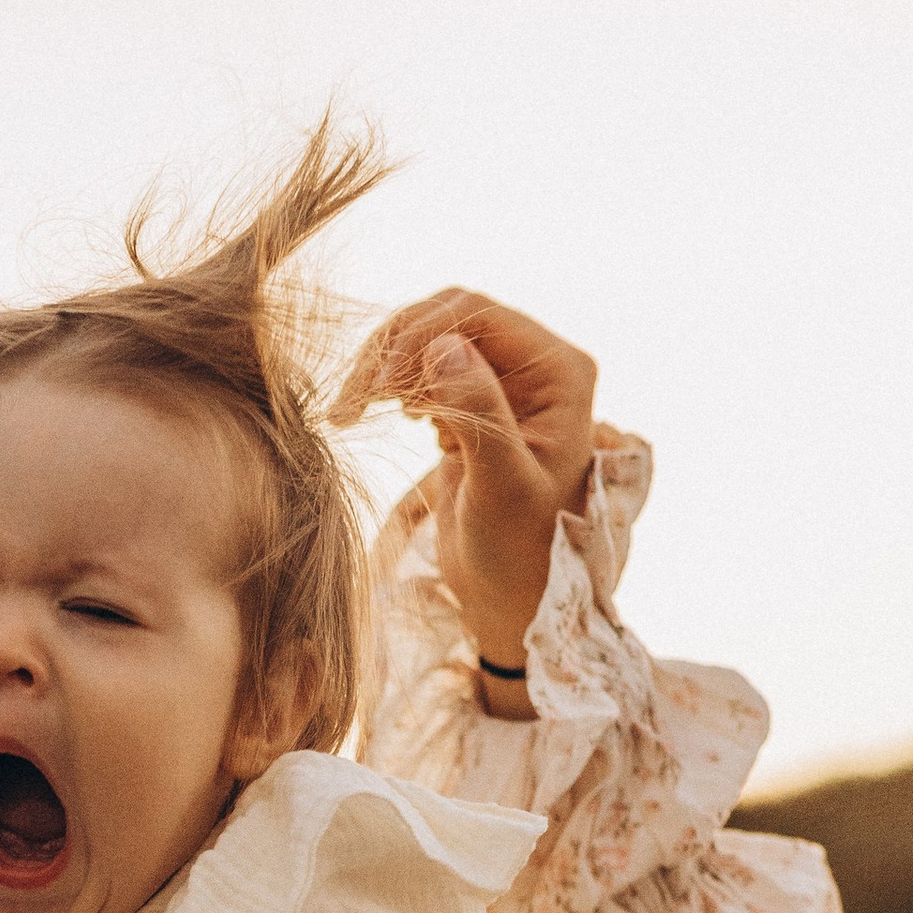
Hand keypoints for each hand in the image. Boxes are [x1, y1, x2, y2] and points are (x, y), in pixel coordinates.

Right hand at [336, 289, 598, 698]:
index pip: (479, 316)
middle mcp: (536, 366)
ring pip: (431, 338)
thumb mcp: (501, 486)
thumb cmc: (519, 551)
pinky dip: (392, 384)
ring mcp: (503, 383)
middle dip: (395, 349)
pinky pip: (424, 368)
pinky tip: (383, 416)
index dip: (419, 337)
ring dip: (385, 366)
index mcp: (560, 372)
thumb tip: (443, 346)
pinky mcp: (473, 403)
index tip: (379, 387)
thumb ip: (479, 414)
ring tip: (353, 411)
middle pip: (451, 317)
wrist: (511, 597)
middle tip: (354, 401)